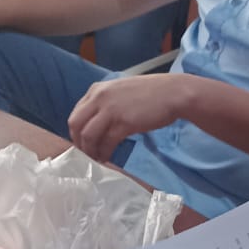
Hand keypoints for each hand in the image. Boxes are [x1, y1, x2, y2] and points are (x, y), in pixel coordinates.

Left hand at [69, 74, 189, 162]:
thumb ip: (106, 103)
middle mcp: (100, 97)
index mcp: (97, 89)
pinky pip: (107, 142)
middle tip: (85, 154)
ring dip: (90, 151)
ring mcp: (111, 109)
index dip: (76, 132)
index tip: (82, 143)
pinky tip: (107, 158)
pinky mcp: (124, 122)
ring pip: (88, 135)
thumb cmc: (151, 94)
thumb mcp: (120, 92)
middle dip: (78, 143)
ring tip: (97, 159)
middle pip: (76, 124)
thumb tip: (96, 123)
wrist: (173, 93)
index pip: (76, 113)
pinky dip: (104, 153)